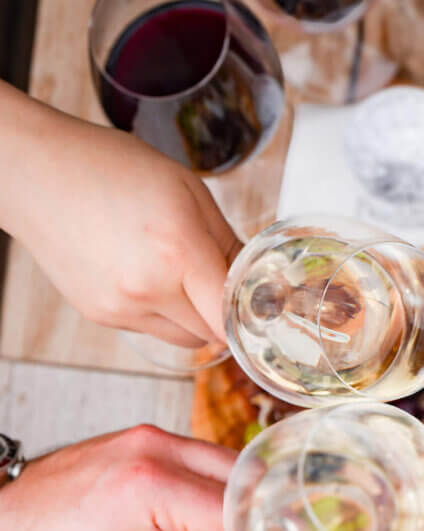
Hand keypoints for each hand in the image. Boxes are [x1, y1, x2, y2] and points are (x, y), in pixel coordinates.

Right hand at [0, 83, 239, 345]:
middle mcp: (148, 289)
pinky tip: (146, 276)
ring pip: (185, 339)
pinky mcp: (101, 316)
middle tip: (218, 281)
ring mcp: (121, 308)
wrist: (35, 173)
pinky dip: (161, 313)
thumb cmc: (112, 169)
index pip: (231, 316)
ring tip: (179, 277)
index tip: (260, 308)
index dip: (251, 317)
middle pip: (212, 332)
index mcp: (177, 252)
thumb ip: (229, 242)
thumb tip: (256, 279)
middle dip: (223, 312)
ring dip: (195, 318)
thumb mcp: (188, 190)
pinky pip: (152, 330)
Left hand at [0, 425, 255, 530]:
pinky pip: (202, 456)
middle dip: (260, 516)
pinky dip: (217, 485)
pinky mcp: (147, 437)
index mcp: (150, 486)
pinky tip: (214, 515)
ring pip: (227, 463)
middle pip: (242, 477)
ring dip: (241, 499)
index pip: (234, 513)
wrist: (4, 522)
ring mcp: (151, 437)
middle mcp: (155, 449)